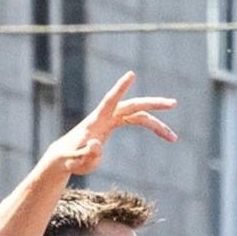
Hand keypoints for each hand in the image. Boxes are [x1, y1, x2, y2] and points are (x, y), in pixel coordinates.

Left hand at [45, 71, 175, 176]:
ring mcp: (111, 119)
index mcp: (95, 122)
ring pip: (139, 115)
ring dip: (157, 125)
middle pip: (133, 105)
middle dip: (153, 104)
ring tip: (173, 138)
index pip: (109, 101)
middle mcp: (105, 117)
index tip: (131, 74)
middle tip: (173, 104)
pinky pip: (137, 121)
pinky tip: (167, 136)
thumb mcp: (75, 162)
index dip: (120, 88)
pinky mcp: (114, 124)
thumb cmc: (68, 160)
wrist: (63, 158)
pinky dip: (152, 127)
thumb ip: (84, 155)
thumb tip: (95, 144)